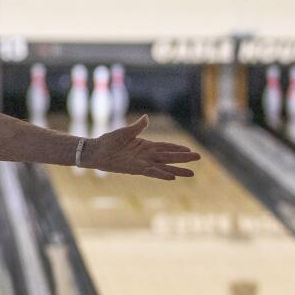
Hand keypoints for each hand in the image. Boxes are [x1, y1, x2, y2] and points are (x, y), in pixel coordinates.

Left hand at [83, 115, 200, 179]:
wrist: (96, 150)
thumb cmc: (109, 141)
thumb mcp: (125, 132)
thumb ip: (138, 127)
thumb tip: (146, 118)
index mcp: (145, 145)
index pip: (165, 147)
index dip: (177, 148)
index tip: (189, 149)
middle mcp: (146, 155)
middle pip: (169, 156)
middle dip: (183, 158)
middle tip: (198, 158)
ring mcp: (142, 163)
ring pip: (164, 166)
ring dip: (178, 169)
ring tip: (192, 173)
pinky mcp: (136, 169)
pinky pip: (152, 172)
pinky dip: (162, 174)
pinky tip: (173, 177)